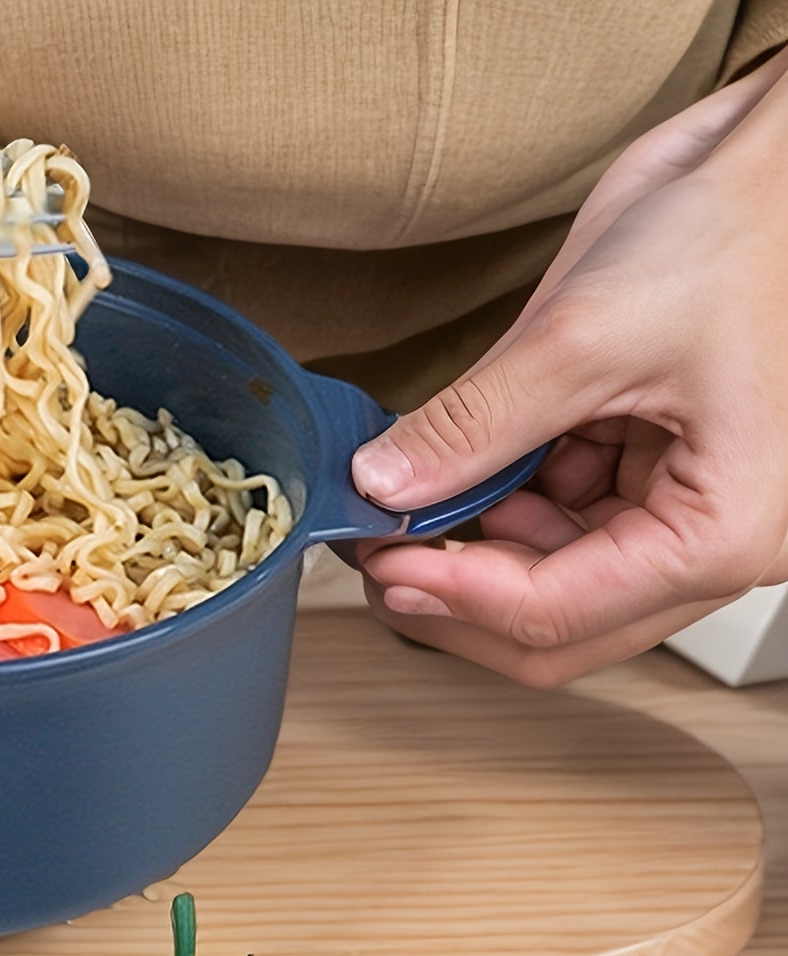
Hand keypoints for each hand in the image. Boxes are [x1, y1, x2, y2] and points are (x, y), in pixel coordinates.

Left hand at [348, 52, 787, 686]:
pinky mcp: (648, 478)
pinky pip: (556, 525)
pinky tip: (470, 465)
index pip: (556, 612)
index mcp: (724, 531)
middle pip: (553, 627)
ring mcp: (680, 514)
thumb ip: (475, 426)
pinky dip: (501, 504)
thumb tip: (383, 489)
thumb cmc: (747, 227)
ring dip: (473, 548)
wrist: (780, 162)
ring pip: (547, 585)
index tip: (375, 556)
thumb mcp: (586, 332)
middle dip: (455, 592)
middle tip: (374, 548)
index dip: (449, 593)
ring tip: (412, 498)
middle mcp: (710, 541)